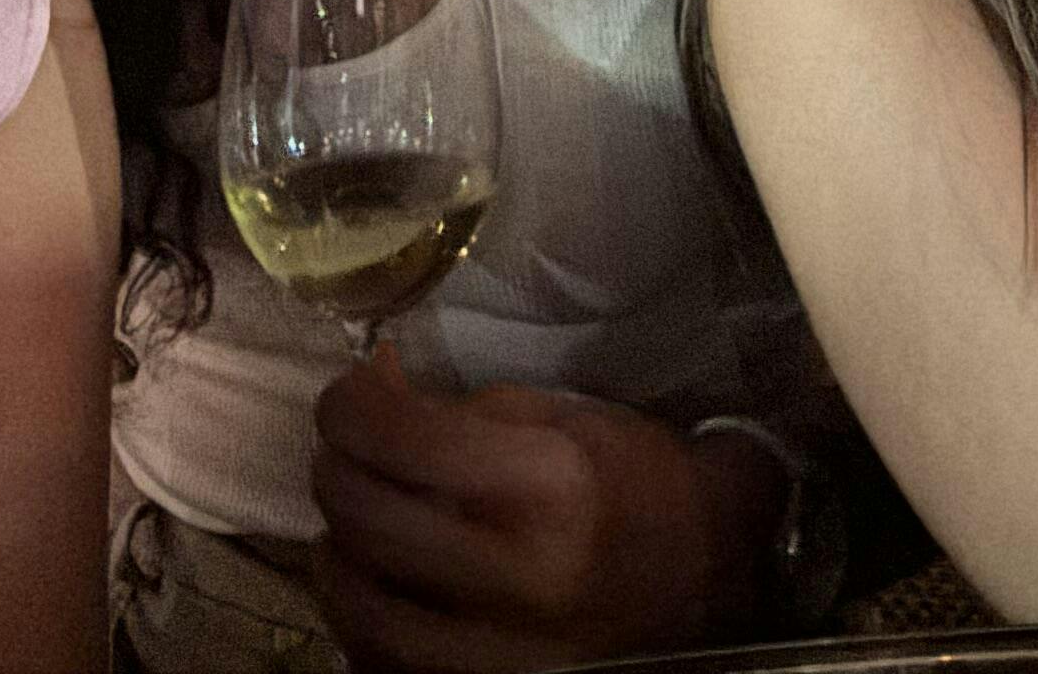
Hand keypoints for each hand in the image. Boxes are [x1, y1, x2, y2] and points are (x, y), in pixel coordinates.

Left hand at [309, 353, 777, 671]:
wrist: (702, 570)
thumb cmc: (628, 475)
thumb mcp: (552, 415)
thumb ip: (453, 409)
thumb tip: (374, 393)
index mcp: (547, 484)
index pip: (399, 437)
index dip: (350, 403)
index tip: (348, 391)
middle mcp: (524, 576)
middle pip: (368, 520)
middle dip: (335, 468)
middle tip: (342, 448)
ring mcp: (509, 654)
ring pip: (365, 613)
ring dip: (338, 555)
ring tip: (349, 523)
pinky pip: (393, 670)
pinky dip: (365, 626)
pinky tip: (375, 587)